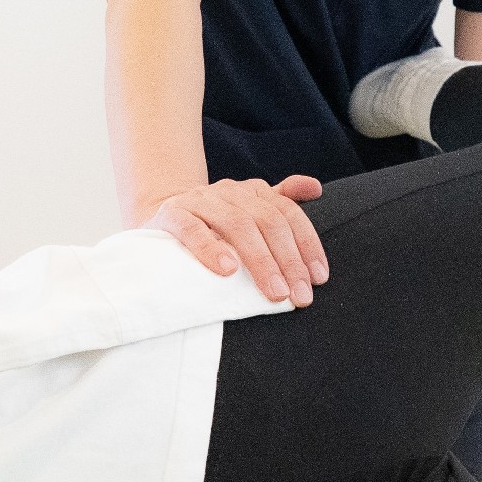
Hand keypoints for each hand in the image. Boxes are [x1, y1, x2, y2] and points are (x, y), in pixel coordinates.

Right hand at [145, 175, 327, 305]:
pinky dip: (211, 249)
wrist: (162, 217)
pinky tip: (227, 270)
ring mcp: (201, 201)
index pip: (287, 214)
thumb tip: (315, 188)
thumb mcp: (249, 210)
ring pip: (237, 224)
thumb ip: (283, 200)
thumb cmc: (214, 222)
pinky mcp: (173, 215)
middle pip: (267, 221)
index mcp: (252, 191)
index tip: (318, 278)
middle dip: (288, 260)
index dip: (307, 245)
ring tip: (273, 290)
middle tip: (297, 294)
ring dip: (260, 260)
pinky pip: (193, 230)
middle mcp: (229, 191)